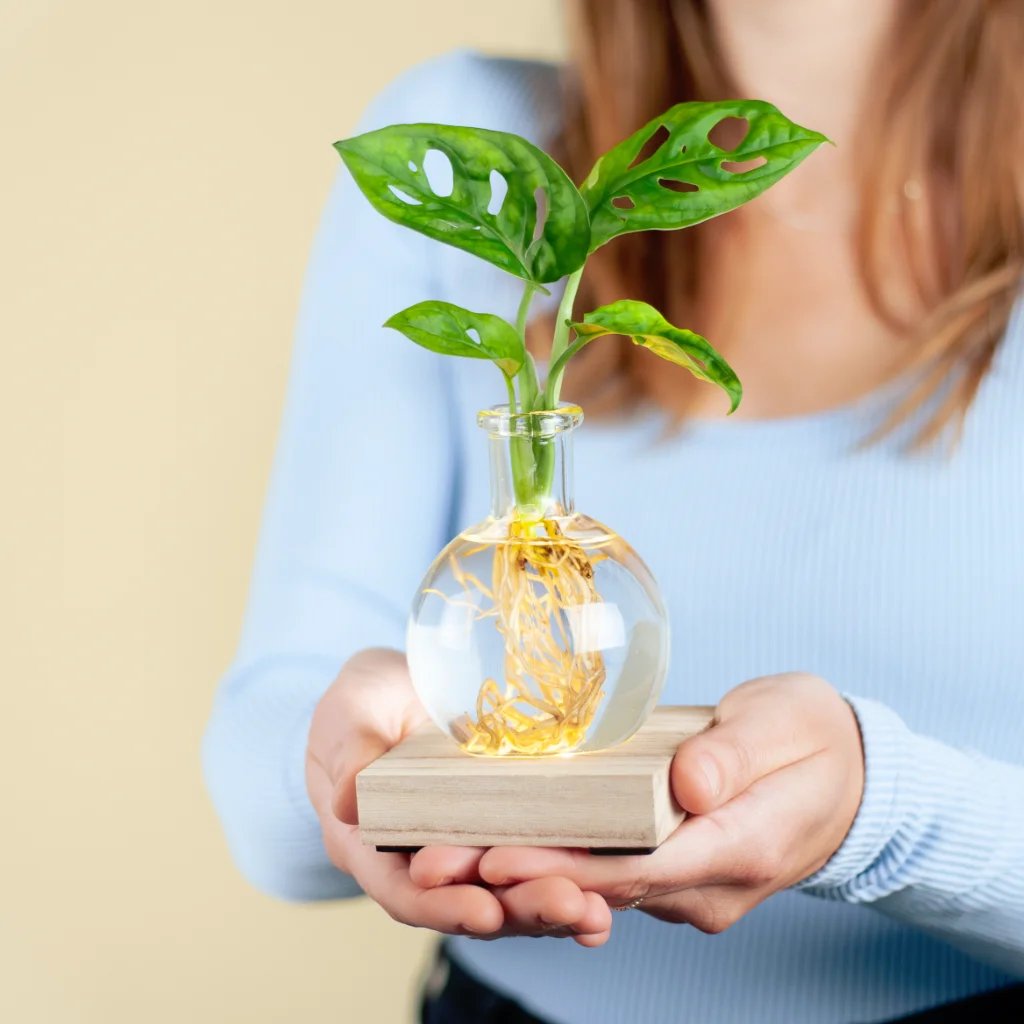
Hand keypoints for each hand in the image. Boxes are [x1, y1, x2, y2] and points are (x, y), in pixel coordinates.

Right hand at [305, 648, 612, 943]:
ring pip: (513, 889)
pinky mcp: (512, 824)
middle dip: (523, 909)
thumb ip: (348, 751)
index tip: (486, 912)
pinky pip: (542, 855)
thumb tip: (345, 801)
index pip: (407, 892)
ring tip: (598, 910)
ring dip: (557, 902)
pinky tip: (611, 886)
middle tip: (572, 906)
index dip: (445, 907)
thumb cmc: (366, 702)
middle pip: (474, 900)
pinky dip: (576, 873)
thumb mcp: (351, 713)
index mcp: (376, 845)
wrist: (403, 686)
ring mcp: (474, 845)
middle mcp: (427, 859)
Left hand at [474, 673, 864, 933]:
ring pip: (602, 888)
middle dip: (522, 878)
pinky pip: (613, 876)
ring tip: (452, 856)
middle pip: (604, 888)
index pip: (640, 869)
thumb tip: (685, 787)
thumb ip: (735, 754)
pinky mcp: (679, 874)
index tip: (498, 858)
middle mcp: (711, 885)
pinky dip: (561, 863)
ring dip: (530, 875)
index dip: (566, 869)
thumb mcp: (785, 723)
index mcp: (741, 846)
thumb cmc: (814, 738)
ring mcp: (694, 887)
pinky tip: (506, 845)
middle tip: (441, 864)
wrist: (851, 778)